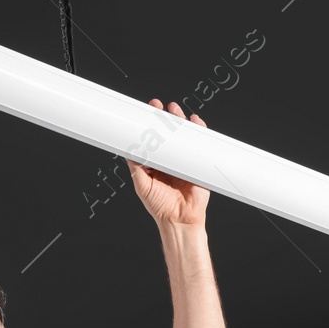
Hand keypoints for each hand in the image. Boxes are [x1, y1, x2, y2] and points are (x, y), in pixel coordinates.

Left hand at [128, 100, 209, 227]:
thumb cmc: (160, 206)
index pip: (152, 138)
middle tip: (159, 107)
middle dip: (164, 118)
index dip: (149, 125)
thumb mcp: (142, 184)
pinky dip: (199, 133)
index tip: (145, 112)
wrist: (179, 220)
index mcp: (156, 162)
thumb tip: (128, 149)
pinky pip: (200, 145)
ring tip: (175, 111)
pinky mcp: (198, 164)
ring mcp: (185, 160)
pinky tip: (196, 123)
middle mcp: (170, 159)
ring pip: (184, 136)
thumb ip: (135, 167)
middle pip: (168, 133)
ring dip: (181, 121)